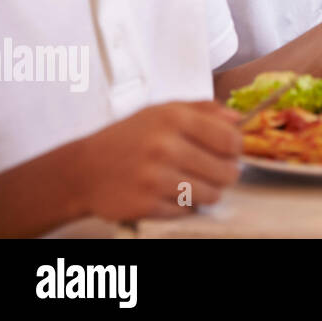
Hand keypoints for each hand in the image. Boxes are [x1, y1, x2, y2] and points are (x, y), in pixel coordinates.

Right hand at [74, 101, 242, 222]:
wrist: (83, 170)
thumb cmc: (128, 138)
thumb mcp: (162, 111)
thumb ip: (203, 109)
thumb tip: (238, 118)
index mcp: (174, 118)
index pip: (230, 140)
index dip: (236, 149)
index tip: (229, 152)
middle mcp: (166, 147)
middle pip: (226, 172)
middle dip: (224, 174)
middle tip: (211, 171)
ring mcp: (155, 178)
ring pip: (211, 195)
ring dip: (206, 192)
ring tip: (191, 183)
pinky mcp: (146, 205)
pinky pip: (186, 211)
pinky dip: (182, 206)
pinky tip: (168, 194)